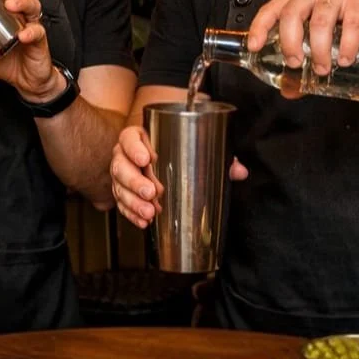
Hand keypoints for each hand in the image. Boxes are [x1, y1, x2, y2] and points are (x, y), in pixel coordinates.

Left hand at [0, 0, 60, 100]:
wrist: (27, 80)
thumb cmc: (9, 59)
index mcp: (9, 13)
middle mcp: (21, 16)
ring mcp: (31, 26)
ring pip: (32, 6)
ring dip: (22, 2)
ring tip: (11, 4)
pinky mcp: (39, 42)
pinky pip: (37, 33)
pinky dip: (30, 32)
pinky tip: (22, 34)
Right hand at [111, 128, 248, 230]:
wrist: (158, 152)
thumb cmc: (177, 145)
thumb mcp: (195, 144)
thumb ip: (217, 155)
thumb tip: (240, 171)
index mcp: (139, 136)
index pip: (129, 138)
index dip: (135, 148)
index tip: (147, 159)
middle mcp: (126, 154)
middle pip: (121, 166)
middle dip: (135, 181)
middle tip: (152, 192)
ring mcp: (123, 174)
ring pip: (119, 187)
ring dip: (132, 202)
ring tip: (150, 212)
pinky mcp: (123, 191)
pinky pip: (121, 204)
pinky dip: (130, 214)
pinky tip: (143, 222)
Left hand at [246, 0, 358, 75]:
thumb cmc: (345, 11)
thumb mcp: (322, 30)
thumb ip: (306, 58)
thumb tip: (289, 89)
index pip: (272, 9)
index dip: (260, 27)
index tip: (254, 47)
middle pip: (292, 14)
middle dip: (290, 42)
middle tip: (296, 63)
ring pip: (320, 21)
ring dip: (319, 49)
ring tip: (323, 68)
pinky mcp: (358, 1)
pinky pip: (352, 24)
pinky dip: (348, 45)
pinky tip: (346, 59)